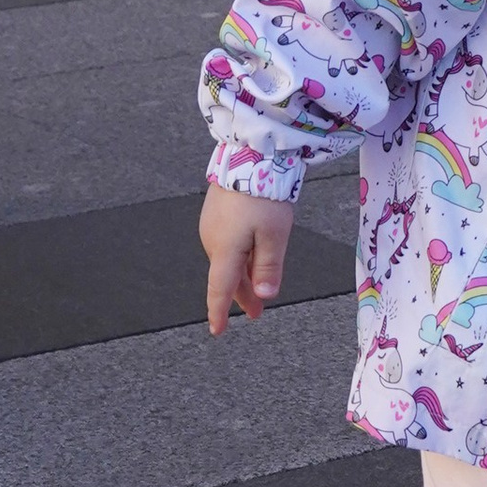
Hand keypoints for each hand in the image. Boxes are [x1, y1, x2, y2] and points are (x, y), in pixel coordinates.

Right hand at [202, 181, 296, 332]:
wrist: (248, 155)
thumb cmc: (263, 195)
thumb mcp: (274, 234)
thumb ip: (268, 266)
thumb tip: (265, 295)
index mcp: (224, 250)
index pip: (219, 290)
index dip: (219, 313)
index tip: (218, 331)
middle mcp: (212, 241)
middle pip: (227, 277)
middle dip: (242, 295)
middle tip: (255, 314)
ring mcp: (212, 226)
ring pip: (228, 260)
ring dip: (242, 276)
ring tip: (258, 289)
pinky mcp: (216, 214)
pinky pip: (227, 244)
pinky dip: (239, 257)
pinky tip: (251, 257)